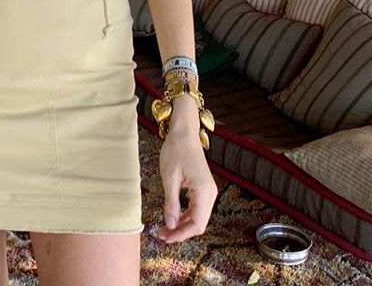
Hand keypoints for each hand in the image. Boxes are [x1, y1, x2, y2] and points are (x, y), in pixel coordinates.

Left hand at [155, 101, 216, 242]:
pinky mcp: (203, 188)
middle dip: (180, 232)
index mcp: (204, 191)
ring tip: (163, 229)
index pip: (197, 223)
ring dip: (181, 225)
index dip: (182, 234)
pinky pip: (195, 208)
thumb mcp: (169, 178)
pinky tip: (171, 218)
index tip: (166, 238)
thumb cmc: (176, 150)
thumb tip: (170, 224)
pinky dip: (184, 216)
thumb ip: (171, 203)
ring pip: (197, 217)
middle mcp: (210, 193)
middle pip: (198, 223)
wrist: (184, 133)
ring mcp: (208, 191)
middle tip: (161, 236)